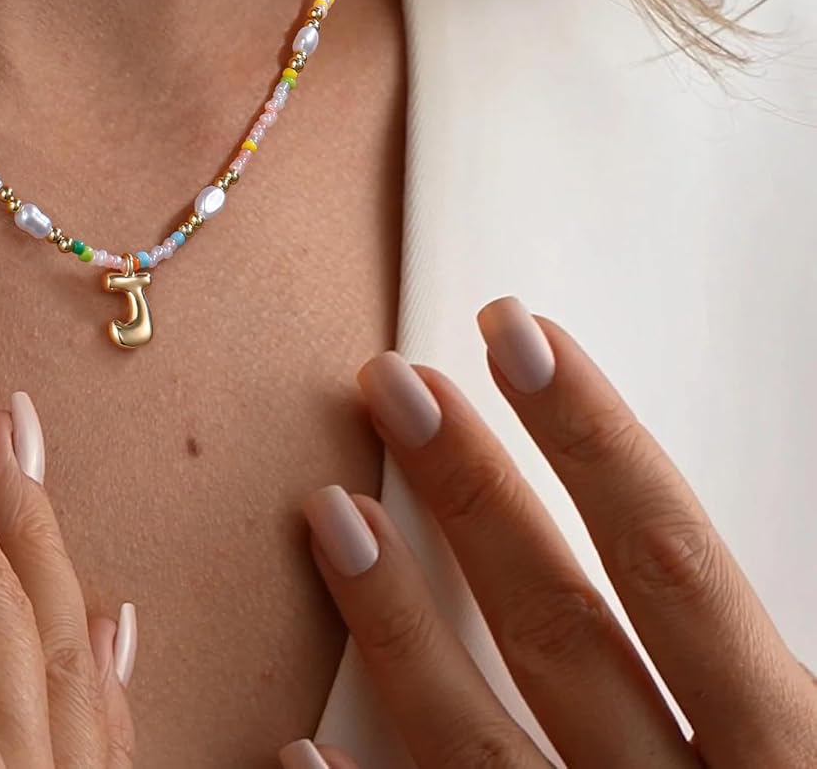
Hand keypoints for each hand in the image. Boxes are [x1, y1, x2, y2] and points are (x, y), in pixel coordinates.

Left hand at [281, 296, 816, 768]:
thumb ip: (764, 676)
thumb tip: (675, 552)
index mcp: (791, 761)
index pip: (678, 570)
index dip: (597, 444)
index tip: (521, 333)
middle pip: (563, 630)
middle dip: (474, 495)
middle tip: (389, 381)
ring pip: (476, 749)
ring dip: (394, 627)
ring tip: (325, 510)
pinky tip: (292, 752)